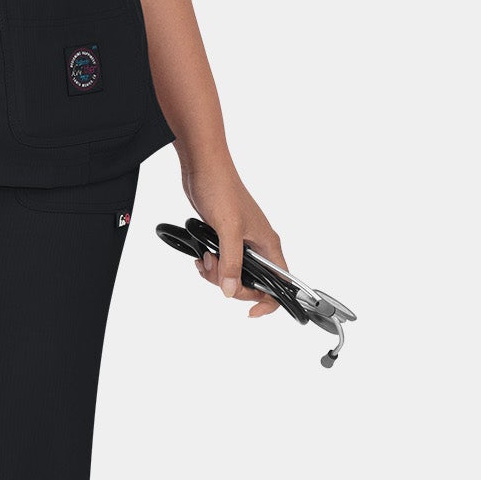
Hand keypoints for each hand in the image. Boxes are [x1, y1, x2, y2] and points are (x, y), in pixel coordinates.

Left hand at [178, 147, 287, 318]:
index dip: (268, 302)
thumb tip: (231, 291)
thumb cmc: (222, 189)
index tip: (251, 311)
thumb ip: (232, 263)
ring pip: (233, 274)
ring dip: (216, 273)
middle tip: (216, 271)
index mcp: (268, 244)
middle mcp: (257, 246)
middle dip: (231, 284)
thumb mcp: (228, 230)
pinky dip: (210, 264)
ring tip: (204, 258)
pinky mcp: (224, 237)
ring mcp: (240, 242)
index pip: (280, 284)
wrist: (204, 167)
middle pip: (252, 284)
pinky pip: (221, 262)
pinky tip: (200, 256)